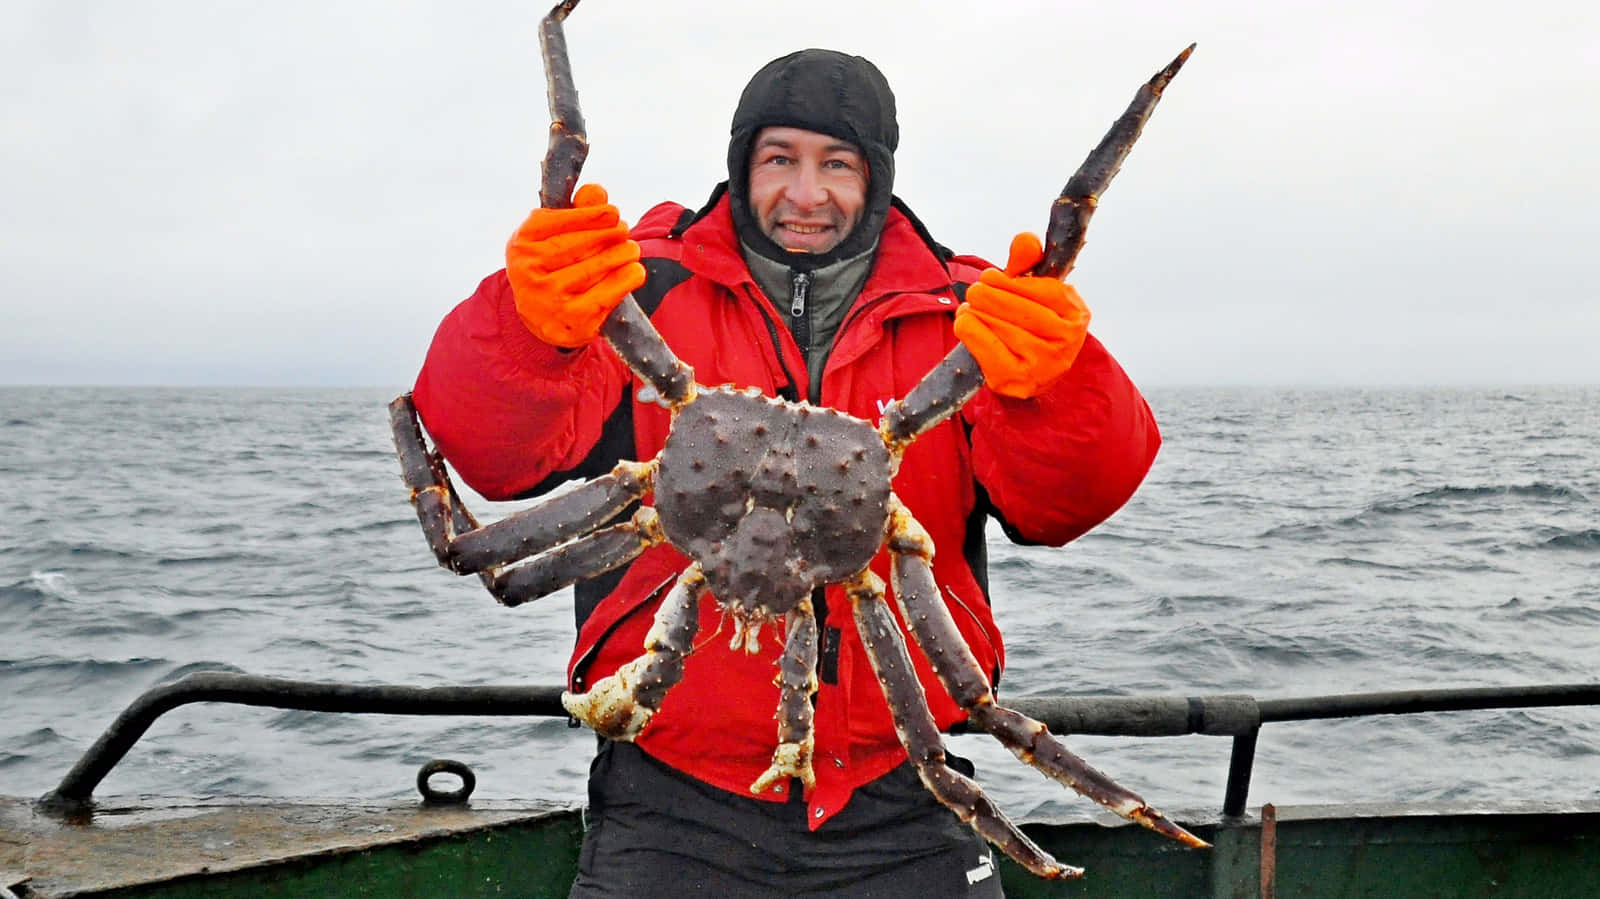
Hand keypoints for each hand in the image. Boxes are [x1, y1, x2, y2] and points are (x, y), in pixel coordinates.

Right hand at [506, 183, 646, 347]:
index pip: (560, 222)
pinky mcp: (571, 320)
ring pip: (596, 267)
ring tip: (632, 249)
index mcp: (522, 243)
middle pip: (580, 244)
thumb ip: (576, 212)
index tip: (613, 212)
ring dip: (622, 254)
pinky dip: (626, 279)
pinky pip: (607, 293)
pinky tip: (635, 270)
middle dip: (609, 234)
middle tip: (625, 231)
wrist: (545, 320)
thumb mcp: (555, 237)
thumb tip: (597, 192)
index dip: (591, 216)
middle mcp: (528, 271)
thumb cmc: (554, 268)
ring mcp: (549, 298)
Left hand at [953, 232, 1090, 398]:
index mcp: (1076, 313)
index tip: (990, 277)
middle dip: (989, 295)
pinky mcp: (1018, 379)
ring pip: (998, 324)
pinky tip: (965, 322)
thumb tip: (1025, 238)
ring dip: (975, 312)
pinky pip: (985, 344)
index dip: (1011, 281)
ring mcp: (1044, 363)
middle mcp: (1066, 340)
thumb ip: (1028, 264)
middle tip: (975, 291)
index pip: (1042, 290)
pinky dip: (969, 329)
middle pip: (1018, 308)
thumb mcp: (1034, 294)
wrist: (1028, 379)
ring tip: (968, 308)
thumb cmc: (1029, 328)